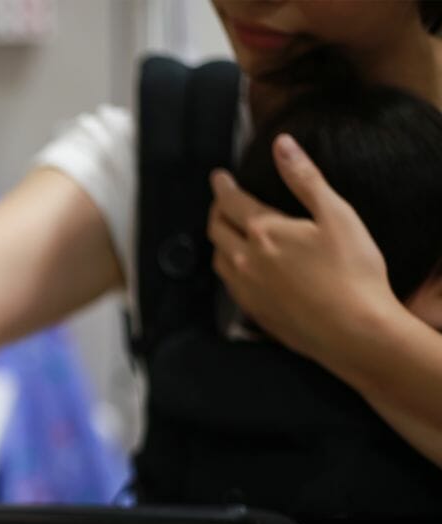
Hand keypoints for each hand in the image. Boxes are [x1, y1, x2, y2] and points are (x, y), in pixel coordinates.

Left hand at [207, 133, 400, 364]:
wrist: (353, 332)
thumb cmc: (352, 272)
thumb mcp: (336, 215)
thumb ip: (305, 178)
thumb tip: (282, 145)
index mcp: (263, 231)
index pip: (230, 201)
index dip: (222, 186)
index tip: (218, 176)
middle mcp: (245, 260)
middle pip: (216, 229)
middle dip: (217, 210)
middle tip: (222, 201)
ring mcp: (246, 289)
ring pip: (218, 258)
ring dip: (219, 240)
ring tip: (227, 232)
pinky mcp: (253, 313)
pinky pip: (229, 284)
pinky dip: (228, 267)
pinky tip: (241, 268)